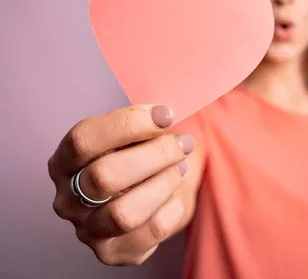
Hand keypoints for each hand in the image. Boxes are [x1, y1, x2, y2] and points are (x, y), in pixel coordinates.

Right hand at [48, 104, 194, 264]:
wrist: (152, 191)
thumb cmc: (138, 155)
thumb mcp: (132, 134)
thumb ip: (139, 124)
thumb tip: (161, 115)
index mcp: (64, 162)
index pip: (83, 140)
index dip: (128, 124)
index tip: (165, 115)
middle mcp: (67, 199)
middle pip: (105, 176)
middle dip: (155, 154)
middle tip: (184, 143)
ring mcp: (87, 230)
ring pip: (124, 213)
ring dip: (163, 184)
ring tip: (180, 168)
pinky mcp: (114, 252)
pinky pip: (151, 231)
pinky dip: (172, 207)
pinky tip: (176, 194)